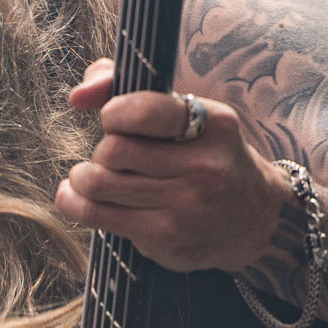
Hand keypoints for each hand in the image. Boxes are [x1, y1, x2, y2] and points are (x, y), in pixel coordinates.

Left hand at [55, 60, 287, 272]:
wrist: (253, 220)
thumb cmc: (207, 158)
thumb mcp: (191, 117)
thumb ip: (132, 91)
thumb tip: (78, 94)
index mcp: (213, 124)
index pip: (144, 111)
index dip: (113, 112)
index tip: (113, 119)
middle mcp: (202, 166)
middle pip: (113, 150)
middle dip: (101, 150)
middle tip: (111, 156)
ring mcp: (184, 205)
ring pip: (99, 182)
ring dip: (83, 176)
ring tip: (89, 175)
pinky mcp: (164, 236)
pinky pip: (97, 214)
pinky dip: (74, 201)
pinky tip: (76, 195)